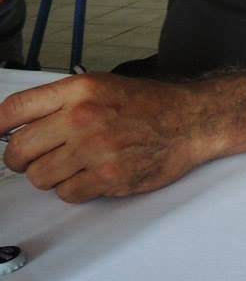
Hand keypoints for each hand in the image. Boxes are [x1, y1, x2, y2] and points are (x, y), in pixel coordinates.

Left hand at [0, 74, 202, 202]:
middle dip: (22, 159)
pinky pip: (67, 194)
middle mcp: (82, 117)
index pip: (13, 111)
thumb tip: (18, 126)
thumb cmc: (150, 105)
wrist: (192, 121)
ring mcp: (95, 149)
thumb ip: (62, 102)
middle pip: (18, 150)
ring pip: (39, 178)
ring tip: (74, 165)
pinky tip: (93, 175)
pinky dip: (75, 189)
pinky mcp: (108, 176)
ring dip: (50, 176)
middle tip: (38, 158)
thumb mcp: (103, 86)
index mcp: (78, 90)